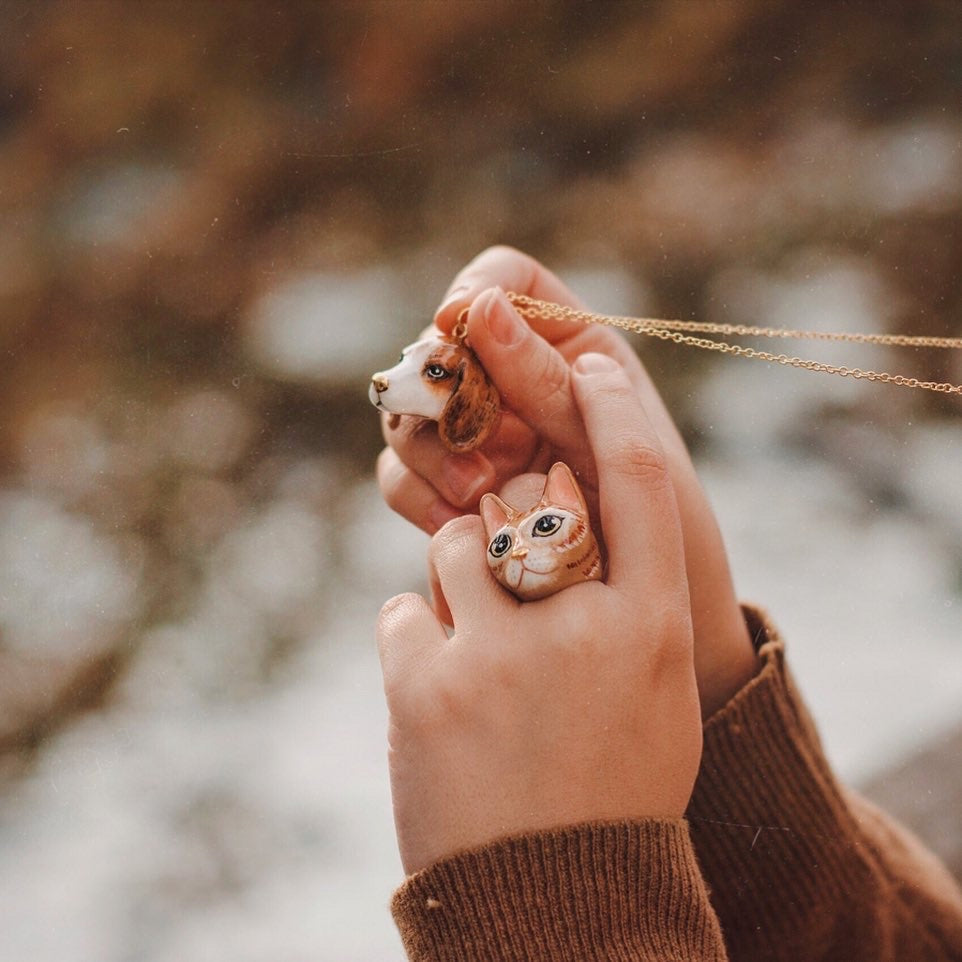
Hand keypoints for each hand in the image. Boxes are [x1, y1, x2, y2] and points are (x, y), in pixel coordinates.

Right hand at [377, 246, 756, 716]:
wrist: (662, 621)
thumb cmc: (665, 524)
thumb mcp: (615, 441)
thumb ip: (547, 377)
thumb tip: (475, 307)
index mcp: (569, 347)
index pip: (503, 281)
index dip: (475, 294)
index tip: (458, 324)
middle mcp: (514, 387)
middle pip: (437, 352)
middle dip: (442, 390)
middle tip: (469, 431)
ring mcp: (480, 442)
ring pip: (412, 418)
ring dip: (430, 449)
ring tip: (479, 494)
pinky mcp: (456, 498)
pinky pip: (408, 480)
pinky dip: (420, 497)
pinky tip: (458, 527)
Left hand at [377, 354, 701, 874]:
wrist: (558, 902)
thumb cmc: (612, 782)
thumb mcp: (645, 689)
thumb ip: (620, 600)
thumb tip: (575, 519)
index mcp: (652, 627)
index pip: (637, 478)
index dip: (609, 409)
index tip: (585, 366)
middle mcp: (582, 630)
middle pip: (526, 503)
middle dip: (510, 524)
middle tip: (513, 580)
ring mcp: (499, 657)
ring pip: (452, 546)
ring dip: (454, 583)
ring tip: (473, 659)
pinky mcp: (426, 689)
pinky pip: (401, 610)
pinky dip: (414, 639)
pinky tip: (438, 695)